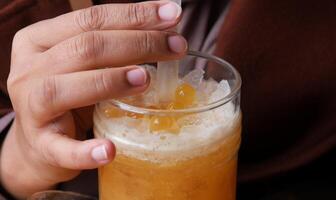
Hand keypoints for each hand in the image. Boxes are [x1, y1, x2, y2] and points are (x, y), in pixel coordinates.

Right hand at [0, 1, 185, 198]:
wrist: (38, 142)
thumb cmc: (68, 95)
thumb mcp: (81, 64)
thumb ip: (112, 49)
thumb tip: (165, 33)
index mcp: (40, 41)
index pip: (90, 19)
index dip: (134, 15)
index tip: (173, 14)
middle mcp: (30, 70)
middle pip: (85, 48)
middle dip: (138, 43)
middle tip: (176, 46)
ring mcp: (31, 108)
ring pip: (63, 88)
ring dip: (109, 81)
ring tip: (147, 78)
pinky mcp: (41, 146)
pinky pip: (61, 149)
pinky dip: (86, 150)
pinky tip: (110, 150)